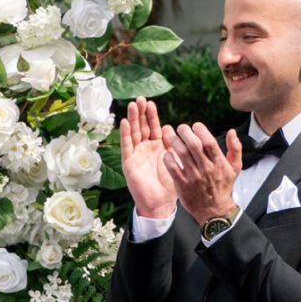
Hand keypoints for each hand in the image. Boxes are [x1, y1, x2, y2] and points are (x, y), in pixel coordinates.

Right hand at [118, 97, 175, 218]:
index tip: (151, 103)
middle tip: (140, 98)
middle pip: (142, 127)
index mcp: (158, 147)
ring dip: (133, 119)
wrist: (160, 203)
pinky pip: (127, 146)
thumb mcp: (175, 160)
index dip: (152, 115)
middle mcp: (145, 148)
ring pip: (134, 133)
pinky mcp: (129, 162)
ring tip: (132, 105)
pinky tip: (125, 122)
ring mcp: (136, 154)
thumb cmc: (170, 184)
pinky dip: (126, 134)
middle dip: (141, 113)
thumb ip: (172, 145)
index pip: (154, 127)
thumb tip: (170, 128)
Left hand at [162, 120, 243, 227]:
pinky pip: (173, 168)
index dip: (200, 130)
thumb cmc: (223, 187)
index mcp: (219, 163)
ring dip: (174, 142)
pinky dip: (168, 158)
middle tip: (180, 128)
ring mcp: (194, 177)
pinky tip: (167, 153)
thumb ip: (235, 148)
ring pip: (182, 154)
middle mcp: (207, 169)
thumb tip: (232, 131)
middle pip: (194, 145)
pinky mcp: (183, 185)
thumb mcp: (235, 168)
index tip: (194, 126)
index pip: (209, 142)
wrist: (214, 210)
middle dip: (185, 132)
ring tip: (169, 135)